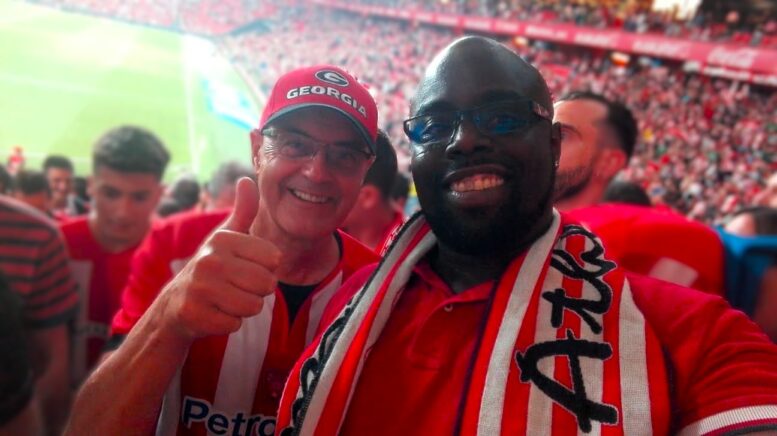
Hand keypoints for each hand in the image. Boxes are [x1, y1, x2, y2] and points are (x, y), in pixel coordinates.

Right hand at [156, 177, 280, 341]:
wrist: (173, 305)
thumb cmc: (211, 269)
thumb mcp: (226, 238)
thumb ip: (243, 211)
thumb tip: (247, 178)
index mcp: (223, 240)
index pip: (274, 259)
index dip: (265, 269)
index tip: (244, 269)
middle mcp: (209, 260)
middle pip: (267, 284)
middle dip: (257, 292)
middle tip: (235, 288)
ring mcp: (199, 288)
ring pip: (254, 306)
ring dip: (244, 309)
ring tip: (225, 300)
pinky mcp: (194, 315)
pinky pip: (235, 325)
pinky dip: (228, 323)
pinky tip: (213, 314)